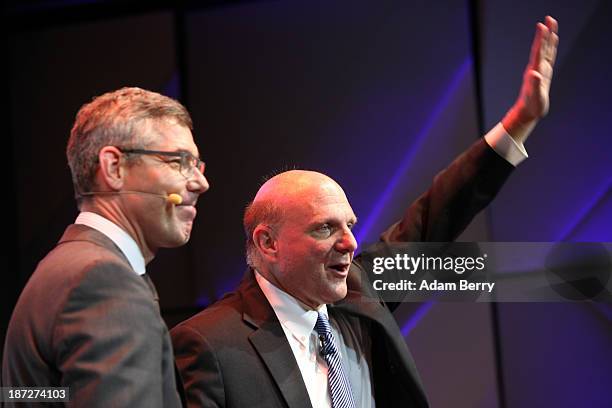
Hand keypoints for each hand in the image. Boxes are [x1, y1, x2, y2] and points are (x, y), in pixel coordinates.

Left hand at [503, 16, 558, 143]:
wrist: (527, 112)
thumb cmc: (531, 106)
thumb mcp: (534, 97)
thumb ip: (534, 85)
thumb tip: (535, 73)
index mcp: (534, 72)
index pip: (538, 52)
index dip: (540, 39)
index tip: (541, 26)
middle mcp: (536, 68)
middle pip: (542, 47)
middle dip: (546, 33)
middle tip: (549, 18)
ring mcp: (540, 70)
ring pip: (546, 50)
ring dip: (548, 37)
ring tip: (551, 24)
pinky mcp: (544, 73)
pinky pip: (549, 56)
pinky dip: (551, 47)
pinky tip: (553, 40)